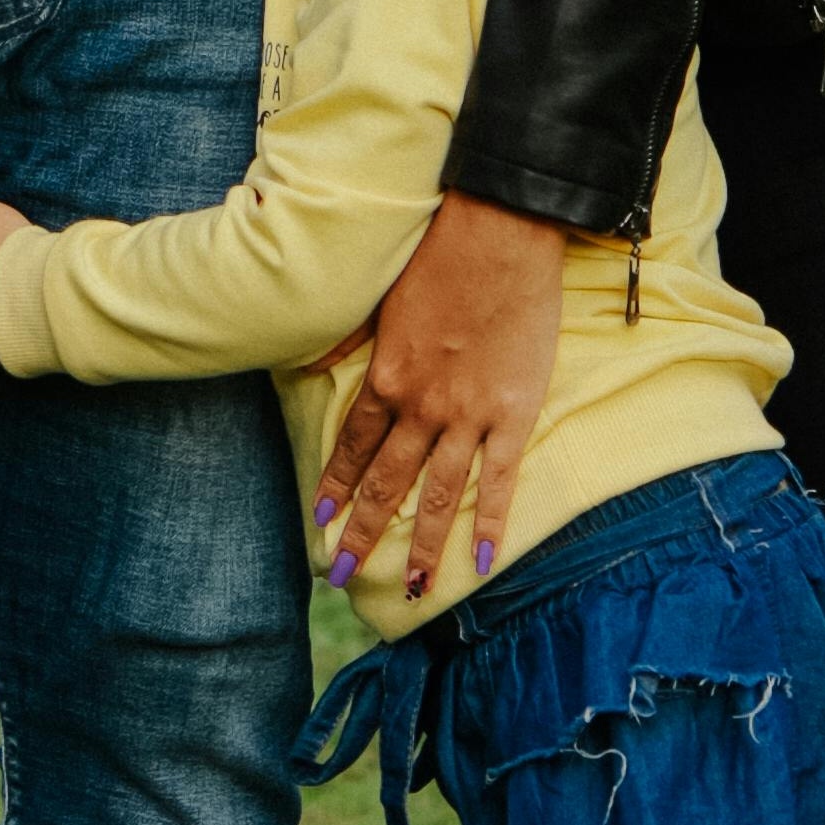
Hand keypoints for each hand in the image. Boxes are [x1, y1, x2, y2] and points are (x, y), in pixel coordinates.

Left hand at [317, 196, 567, 601]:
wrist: (497, 234)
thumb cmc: (438, 256)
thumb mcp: (378, 299)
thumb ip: (348, 340)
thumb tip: (312, 364)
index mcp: (385, 377)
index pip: (353, 445)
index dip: (335, 484)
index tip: (318, 519)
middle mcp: (419, 406)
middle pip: (386, 482)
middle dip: (362, 531)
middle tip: (342, 573)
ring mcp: (467, 414)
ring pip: (438, 494)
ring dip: (422, 545)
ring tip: (412, 590)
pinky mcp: (512, 413)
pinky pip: (498, 480)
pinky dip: (490, 523)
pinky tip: (480, 559)